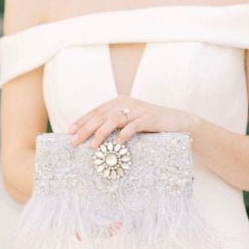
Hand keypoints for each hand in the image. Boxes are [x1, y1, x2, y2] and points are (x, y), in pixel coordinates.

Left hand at [68, 95, 190, 148]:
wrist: (178, 121)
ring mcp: (138, 109)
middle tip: (74, 141)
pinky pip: (134, 125)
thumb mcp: (130, 122)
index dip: (82, 121)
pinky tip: (118, 142)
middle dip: (86, 129)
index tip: (70, 132)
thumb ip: (115, 125)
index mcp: (119, 102)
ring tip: (92, 146)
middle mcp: (127, 102)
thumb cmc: (151, 125)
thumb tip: (93, 138)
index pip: (96, 111)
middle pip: (101, 115)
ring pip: (114, 119)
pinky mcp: (150, 117)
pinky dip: (124, 133)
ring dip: (101, 133)